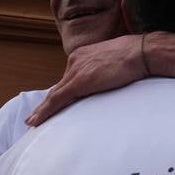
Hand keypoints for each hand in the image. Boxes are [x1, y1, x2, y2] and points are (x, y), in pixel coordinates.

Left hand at [26, 34, 145, 125]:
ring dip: (43, 110)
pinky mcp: (79, 82)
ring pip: (55, 94)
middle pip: (59, 86)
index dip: (61, 92)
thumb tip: (108, 80)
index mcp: (83, 54)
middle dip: (49, 102)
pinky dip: (44, 111)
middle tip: (38, 116)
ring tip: (33, 122)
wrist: (141, 52)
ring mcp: (76, 71)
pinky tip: (35, 121)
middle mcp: (75, 60)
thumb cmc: (135, 56)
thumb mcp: (115, 61)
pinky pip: (57, 99)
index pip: (69, 77)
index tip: (55, 103)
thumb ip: (105, 70)